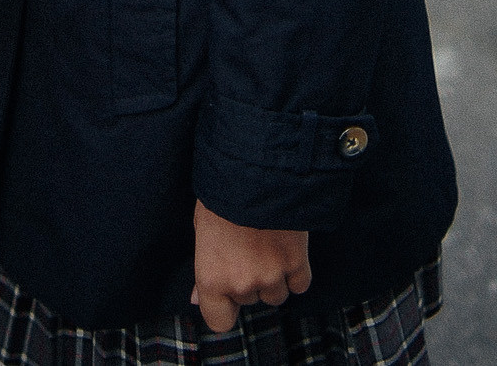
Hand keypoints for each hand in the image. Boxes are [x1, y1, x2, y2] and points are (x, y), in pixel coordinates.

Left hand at [190, 201, 310, 333]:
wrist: (253, 173)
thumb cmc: (220, 199)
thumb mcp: (201, 232)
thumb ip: (203, 271)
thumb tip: (196, 298)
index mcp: (212, 280)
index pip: (219, 322)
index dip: (224, 308)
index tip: (227, 295)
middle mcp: (242, 284)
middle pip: (251, 301)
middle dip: (250, 282)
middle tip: (246, 252)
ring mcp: (272, 276)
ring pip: (277, 295)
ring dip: (274, 279)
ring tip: (267, 248)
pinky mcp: (297, 263)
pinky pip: (300, 285)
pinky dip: (296, 273)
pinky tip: (286, 251)